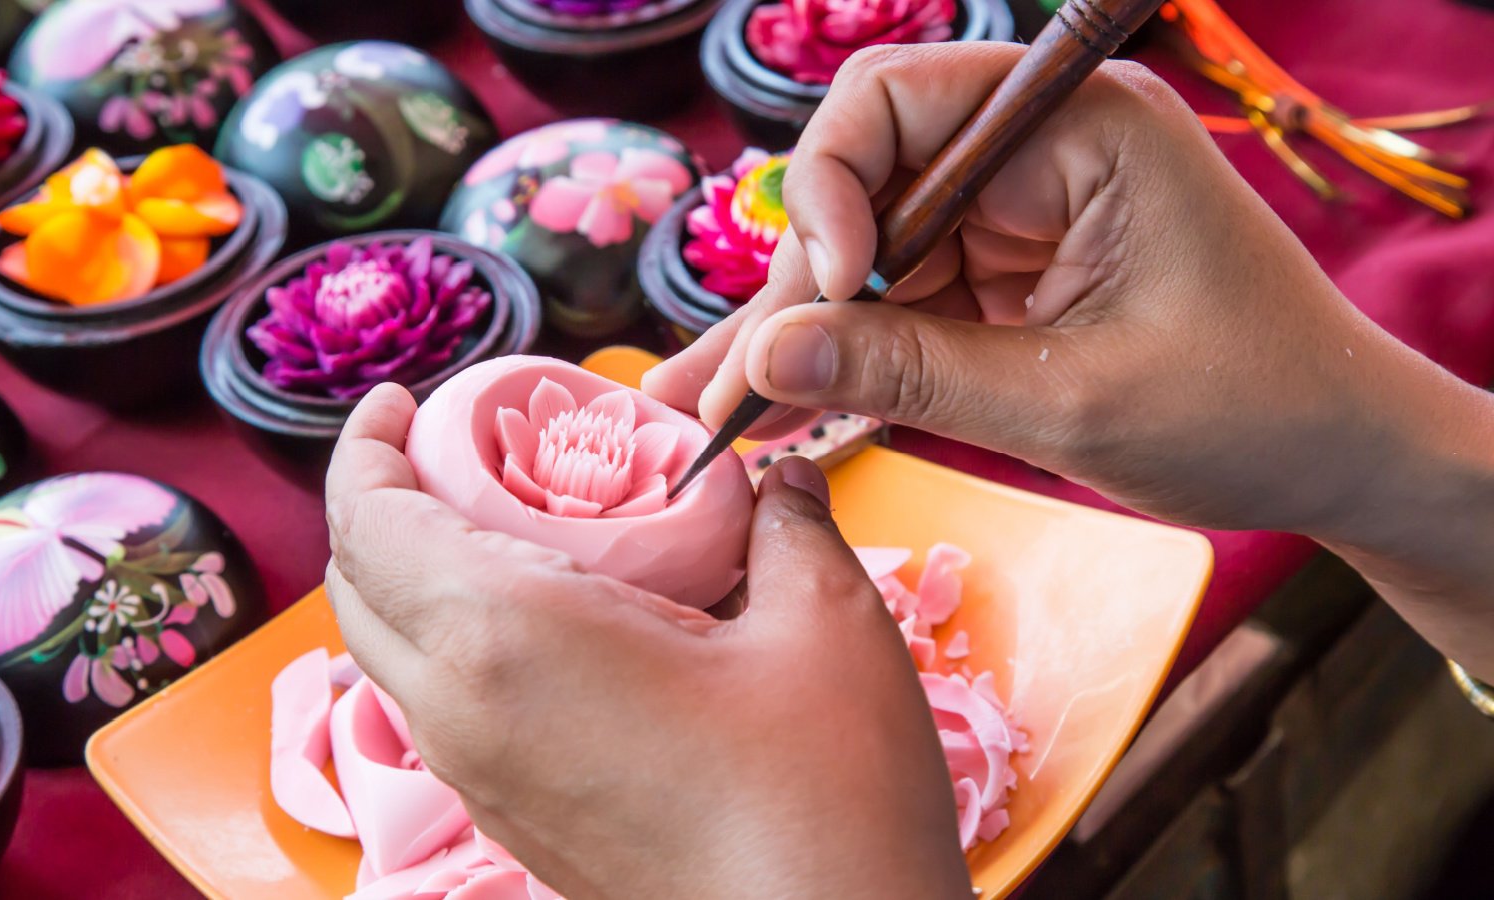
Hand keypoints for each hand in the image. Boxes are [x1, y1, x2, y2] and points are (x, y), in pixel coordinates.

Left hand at [325, 385, 970, 899]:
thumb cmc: (823, 795)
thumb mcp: (824, 624)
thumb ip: (786, 525)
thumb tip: (777, 480)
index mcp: (509, 637)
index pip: (369, 520)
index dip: (365, 446)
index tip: (398, 402)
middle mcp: (463, 713)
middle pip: (357, 586)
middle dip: (380, 502)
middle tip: (457, 453)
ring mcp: (479, 780)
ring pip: (390, 656)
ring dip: (414, 576)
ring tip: (506, 531)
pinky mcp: (512, 822)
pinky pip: (440, 709)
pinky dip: (455, 643)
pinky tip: (553, 625)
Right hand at [645, 42, 1493, 679]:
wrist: (1340, 456)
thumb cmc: (1249, 410)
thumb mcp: (1070, 401)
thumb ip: (912, 373)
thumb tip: (765, 358)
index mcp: (1076, 129)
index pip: (896, 102)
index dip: (830, 191)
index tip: (826, 297)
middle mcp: (1033, 156)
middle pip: (862, 189)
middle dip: (788, 292)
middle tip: (710, 389)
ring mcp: (1016, 219)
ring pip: (866, 259)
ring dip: (794, 338)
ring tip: (707, 410)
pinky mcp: (1007, 280)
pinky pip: (901, 307)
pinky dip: (847, 362)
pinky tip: (772, 410)